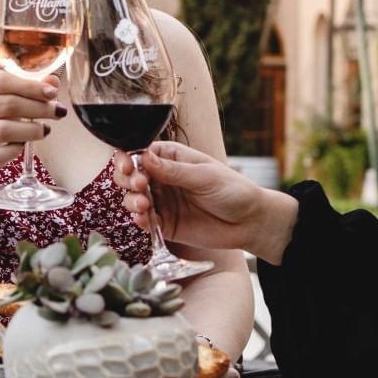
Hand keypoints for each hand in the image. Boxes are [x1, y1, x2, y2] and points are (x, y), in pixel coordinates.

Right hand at [0, 69, 61, 174]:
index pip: (0, 81)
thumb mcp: (12, 96)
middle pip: (5, 105)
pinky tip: (22, 146)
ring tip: (45, 130)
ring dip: (30, 131)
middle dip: (38, 108)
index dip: (30, 87)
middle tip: (58, 112)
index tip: (52, 93)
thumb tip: (53, 80)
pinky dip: (13, 151)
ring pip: (1, 131)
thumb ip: (32, 87)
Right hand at [112, 141, 281, 254]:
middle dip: (127, 180)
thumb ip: (173, 171)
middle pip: (130, 175)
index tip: (128, 166)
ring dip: (132, 201)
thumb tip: (144, 157)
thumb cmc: (233, 190)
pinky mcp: (165, 224)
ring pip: (133, 199)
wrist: (249, 222)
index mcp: (171, 158)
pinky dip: (140, 220)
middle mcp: (162, 178)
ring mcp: (162, 201)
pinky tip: (144, 220)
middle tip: (139, 186)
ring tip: (144, 205)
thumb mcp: (204, 176)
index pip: (140, 153)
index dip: (128, 158)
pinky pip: (145, 221)